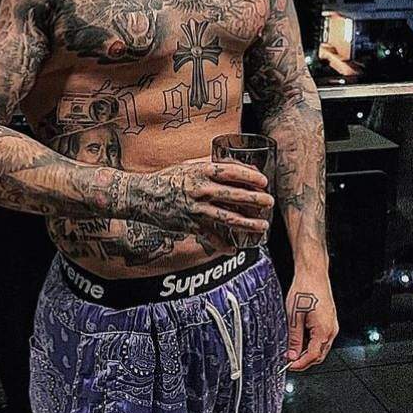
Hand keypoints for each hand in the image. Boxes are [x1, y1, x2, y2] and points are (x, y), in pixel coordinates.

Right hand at [124, 157, 273, 245]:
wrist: (143, 196)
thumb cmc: (168, 178)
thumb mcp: (189, 166)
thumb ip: (211, 165)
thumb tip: (238, 164)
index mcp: (201, 171)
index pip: (231, 172)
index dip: (250, 177)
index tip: (264, 182)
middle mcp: (200, 190)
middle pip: (233, 196)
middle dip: (254, 200)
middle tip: (269, 203)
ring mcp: (195, 209)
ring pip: (226, 218)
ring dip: (247, 224)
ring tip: (262, 226)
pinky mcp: (189, 225)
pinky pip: (209, 236)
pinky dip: (222, 244)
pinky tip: (234, 249)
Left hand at [283, 271, 337, 371]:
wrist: (313, 274)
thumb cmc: (305, 289)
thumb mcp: (294, 316)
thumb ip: (294, 338)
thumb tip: (292, 354)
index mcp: (323, 330)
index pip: (312, 356)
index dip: (300, 364)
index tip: (289, 366)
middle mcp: (331, 330)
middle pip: (319, 355)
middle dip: (304, 360)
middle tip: (289, 360)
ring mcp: (332, 325)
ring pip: (320, 347)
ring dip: (307, 351)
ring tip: (292, 348)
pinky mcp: (329, 320)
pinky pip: (322, 338)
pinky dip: (311, 342)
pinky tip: (300, 337)